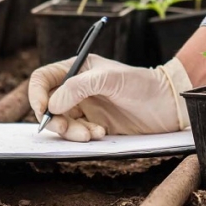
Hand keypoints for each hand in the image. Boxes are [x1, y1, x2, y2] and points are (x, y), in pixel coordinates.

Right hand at [28, 55, 192, 141]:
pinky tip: (102, 134)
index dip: (36, 95)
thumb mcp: (109, 79)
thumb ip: (78, 87)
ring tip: (93, 134)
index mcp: (76, 69)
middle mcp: (77, 88)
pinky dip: (84, 136)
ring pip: (62, 123)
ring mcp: (86, 107)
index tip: (43, 111)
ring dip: (72, 131)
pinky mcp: (95, 124)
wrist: (169, 105)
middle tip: (67, 129)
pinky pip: (77, 134)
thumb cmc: (142, 84)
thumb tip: (52, 105)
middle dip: (55, 120)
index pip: (43, 79)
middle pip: (48, 106)